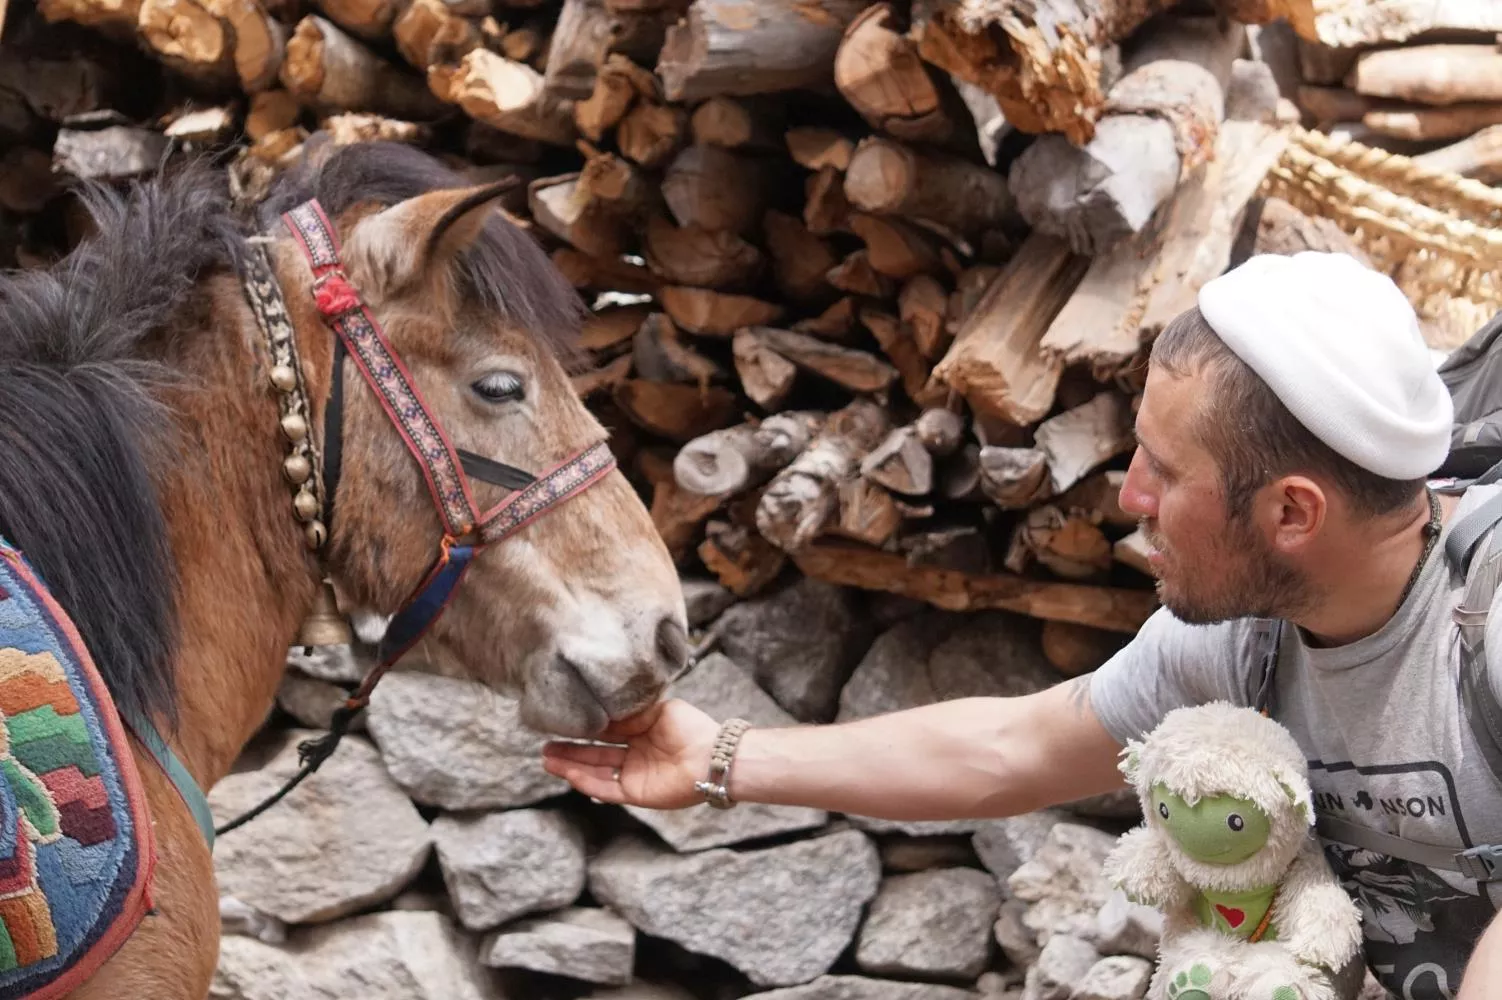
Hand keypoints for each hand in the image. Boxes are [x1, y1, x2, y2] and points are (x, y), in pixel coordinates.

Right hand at [540, 698, 721, 809]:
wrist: (712, 756)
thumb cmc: (691, 727)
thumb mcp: (657, 710)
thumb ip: (628, 714)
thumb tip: (600, 713)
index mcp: (641, 732)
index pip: (605, 732)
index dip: (583, 729)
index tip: (560, 722)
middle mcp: (635, 754)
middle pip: (595, 754)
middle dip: (569, 750)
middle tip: (543, 746)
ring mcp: (634, 774)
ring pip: (595, 772)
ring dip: (571, 767)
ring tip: (546, 760)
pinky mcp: (636, 794)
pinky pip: (606, 789)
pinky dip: (586, 782)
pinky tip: (568, 774)